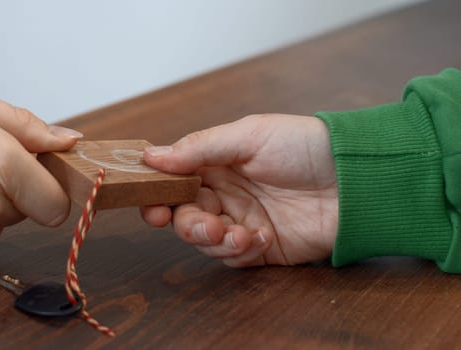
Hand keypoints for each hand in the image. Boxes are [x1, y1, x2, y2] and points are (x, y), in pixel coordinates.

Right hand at [142, 114, 337, 266]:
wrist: (355, 180)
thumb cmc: (303, 146)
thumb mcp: (249, 136)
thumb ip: (199, 148)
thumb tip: (150, 156)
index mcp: (215, 164)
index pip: (173, 182)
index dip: (157, 195)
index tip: (153, 206)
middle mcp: (223, 193)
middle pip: (183, 216)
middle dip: (187, 224)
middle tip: (206, 224)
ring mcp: (241, 221)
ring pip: (204, 241)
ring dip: (216, 241)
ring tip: (242, 233)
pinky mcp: (260, 247)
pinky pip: (233, 257)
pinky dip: (241, 251)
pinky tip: (264, 236)